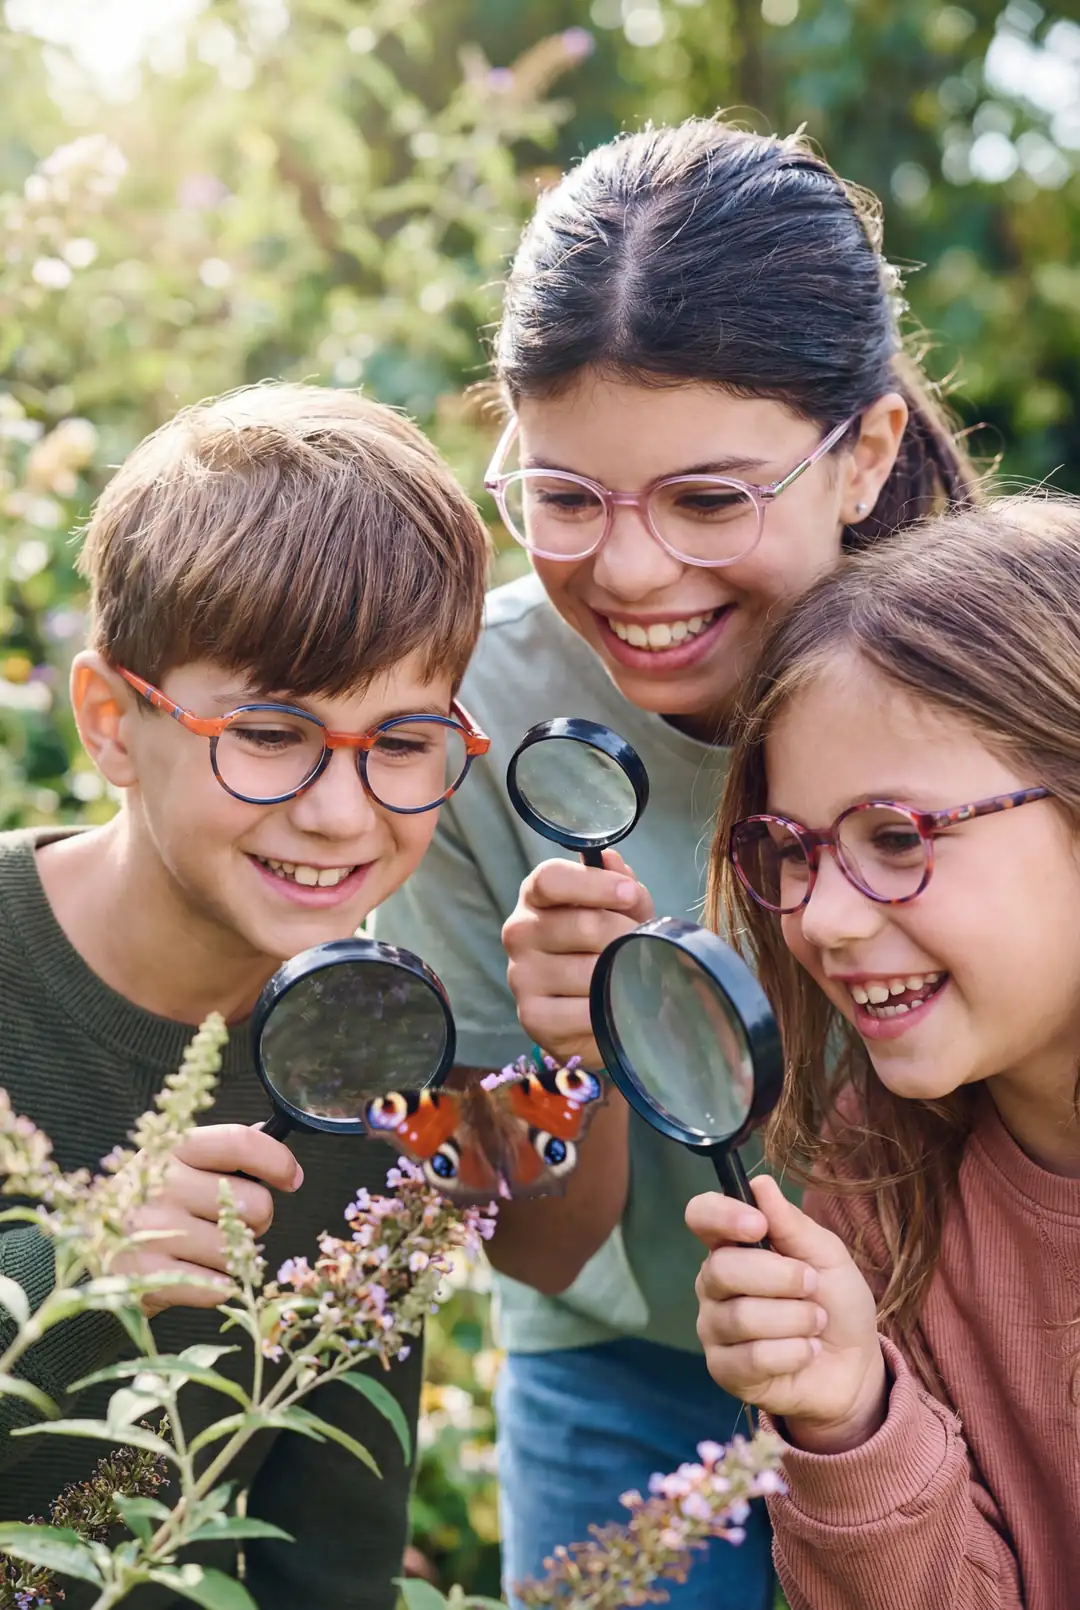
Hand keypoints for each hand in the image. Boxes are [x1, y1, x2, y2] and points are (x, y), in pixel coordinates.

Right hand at [113, 1124, 302, 1318]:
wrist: (89, 1252)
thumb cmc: (150, 1201)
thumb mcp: (175, 1163)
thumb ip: (219, 1152)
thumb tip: (270, 1135)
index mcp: (172, 1147)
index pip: (240, 1142)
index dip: (278, 1160)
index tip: (292, 1178)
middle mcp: (161, 1183)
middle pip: (254, 1203)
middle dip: (259, 1218)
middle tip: (237, 1224)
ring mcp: (151, 1230)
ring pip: (238, 1249)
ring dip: (236, 1256)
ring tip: (209, 1249)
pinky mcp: (147, 1276)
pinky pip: (218, 1286)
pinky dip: (219, 1286)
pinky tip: (196, 1274)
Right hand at [503, 850, 654, 1067]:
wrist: (588, 1012)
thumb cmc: (603, 948)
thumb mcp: (620, 912)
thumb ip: (621, 885)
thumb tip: (613, 861)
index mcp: (535, 897)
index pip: (551, 879)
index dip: (594, 884)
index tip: (629, 894)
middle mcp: (519, 932)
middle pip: (580, 924)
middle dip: (623, 935)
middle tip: (644, 946)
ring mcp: (521, 975)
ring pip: (587, 970)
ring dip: (620, 975)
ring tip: (632, 977)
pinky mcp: (532, 1015)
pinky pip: (583, 1010)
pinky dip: (609, 1009)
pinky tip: (615, 1005)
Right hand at [687, 1175, 886, 1452]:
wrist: (854, 1367)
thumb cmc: (836, 1303)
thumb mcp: (828, 1257)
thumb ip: (793, 1225)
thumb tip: (760, 1184)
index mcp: (733, 1245)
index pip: (701, 1216)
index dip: (721, 1216)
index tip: (758, 1225)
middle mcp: (713, 1283)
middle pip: (721, 1268)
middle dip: (781, 1278)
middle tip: (813, 1286)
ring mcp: (715, 1328)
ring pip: (742, 1316)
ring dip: (796, 1320)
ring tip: (816, 1323)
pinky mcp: (724, 1369)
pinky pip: (753, 1357)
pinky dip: (794, 1352)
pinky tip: (806, 1352)